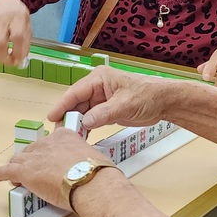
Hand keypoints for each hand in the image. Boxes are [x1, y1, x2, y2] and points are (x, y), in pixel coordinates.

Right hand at [0, 0, 31, 66]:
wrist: (3, 3)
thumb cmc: (17, 15)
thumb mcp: (27, 25)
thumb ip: (26, 42)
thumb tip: (22, 59)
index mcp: (17, 17)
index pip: (17, 36)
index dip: (18, 51)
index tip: (20, 60)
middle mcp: (2, 20)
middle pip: (0, 43)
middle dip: (5, 58)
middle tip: (12, 64)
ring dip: (0, 58)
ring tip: (8, 60)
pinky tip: (2, 53)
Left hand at [0, 129, 114, 209]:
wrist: (89, 181)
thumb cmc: (97, 173)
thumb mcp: (93, 156)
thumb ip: (84, 158)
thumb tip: (88, 167)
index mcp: (65, 136)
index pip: (51, 141)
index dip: (48, 152)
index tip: (49, 158)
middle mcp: (47, 142)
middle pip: (33, 149)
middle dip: (32, 159)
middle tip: (35, 170)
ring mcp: (34, 157)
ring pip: (19, 159)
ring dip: (17, 167)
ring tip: (16, 175)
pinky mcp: (25, 172)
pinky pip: (7, 171)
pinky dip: (1, 174)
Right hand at [48, 67, 173, 130]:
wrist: (164, 102)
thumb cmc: (147, 96)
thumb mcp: (124, 105)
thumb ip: (103, 113)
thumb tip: (84, 123)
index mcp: (99, 79)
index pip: (75, 92)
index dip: (62, 105)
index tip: (52, 117)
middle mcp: (96, 87)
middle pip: (76, 103)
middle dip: (68, 117)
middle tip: (59, 133)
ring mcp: (100, 99)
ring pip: (82, 112)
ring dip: (76, 124)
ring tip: (69, 138)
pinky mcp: (105, 109)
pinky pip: (90, 118)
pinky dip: (86, 127)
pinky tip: (82, 137)